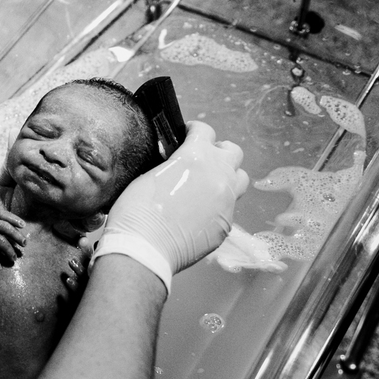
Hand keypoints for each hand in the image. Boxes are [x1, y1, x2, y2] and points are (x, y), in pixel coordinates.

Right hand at [104, 121, 248, 274]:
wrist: (144, 248)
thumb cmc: (137, 212)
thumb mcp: (149, 174)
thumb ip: (173, 164)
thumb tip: (178, 163)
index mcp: (196, 157)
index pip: (205, 131)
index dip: (194, 130)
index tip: (188, 135)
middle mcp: (218, 176)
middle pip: (233, 152)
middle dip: (218, 151)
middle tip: (203, 157)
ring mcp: (226, 202)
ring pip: (240, 179)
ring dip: (227, 175)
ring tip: (209, 183)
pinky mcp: (226, 224)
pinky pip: (229, 207)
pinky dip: (218, 204)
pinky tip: (199, 211)